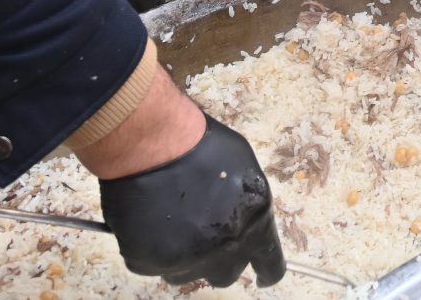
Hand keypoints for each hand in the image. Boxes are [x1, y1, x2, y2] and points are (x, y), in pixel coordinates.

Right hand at [96, 115, 286, 287]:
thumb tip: (242, 220)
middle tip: (203, 235)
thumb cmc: (201, 144)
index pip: (271, 264)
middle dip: (218, 260)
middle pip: (226, 274)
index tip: (261, 278)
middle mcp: (225, 248)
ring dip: (184, 258)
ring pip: (187, 274)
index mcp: (255, 222)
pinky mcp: (149, 262)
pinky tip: (150, 223)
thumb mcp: (244, 169)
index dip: (266, 272)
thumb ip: (246, 203)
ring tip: (172, 223)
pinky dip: (153, 251)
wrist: (151, 143)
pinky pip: (153, 266)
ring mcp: (186, 259)